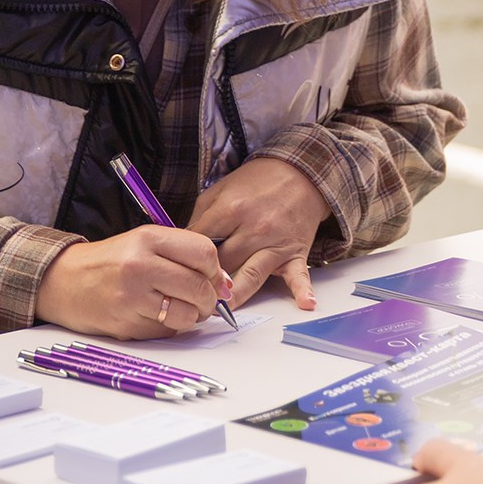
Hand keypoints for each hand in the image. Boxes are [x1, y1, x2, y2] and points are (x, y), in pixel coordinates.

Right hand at [36, 226, 225, 338]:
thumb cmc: (110, 262)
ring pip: (187, 314)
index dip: (215, 270)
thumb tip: (223, 283)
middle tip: (204, 301)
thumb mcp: (144, 244)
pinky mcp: (127, 323)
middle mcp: (141, 264)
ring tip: (179, 310)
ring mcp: (133, 296)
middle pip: (199, 286)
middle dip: (209, 299)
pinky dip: (169, 329)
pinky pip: (166, 332)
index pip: (204, 252)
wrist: (64, 281)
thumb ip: (182, 256)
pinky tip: (155, 317)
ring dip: (191, 318)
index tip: (213, 279)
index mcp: (148, 238)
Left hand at [188, 156, 328, 309]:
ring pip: (251, 276)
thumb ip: (199, 219)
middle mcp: (254, 228)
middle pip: (223, 264)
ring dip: (234, 296)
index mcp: (230, 210)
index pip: (201, 243)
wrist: (297, 173)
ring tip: (219, 310)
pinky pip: (299, 275)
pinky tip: (305, 303)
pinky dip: (303, 290)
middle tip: (190, 296)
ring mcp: (276, 242)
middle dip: (206, 281)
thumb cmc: (255, 184)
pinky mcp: (296, 252)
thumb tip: (181, 249)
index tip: (177, 272)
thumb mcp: (218, 192)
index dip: (185, 259)